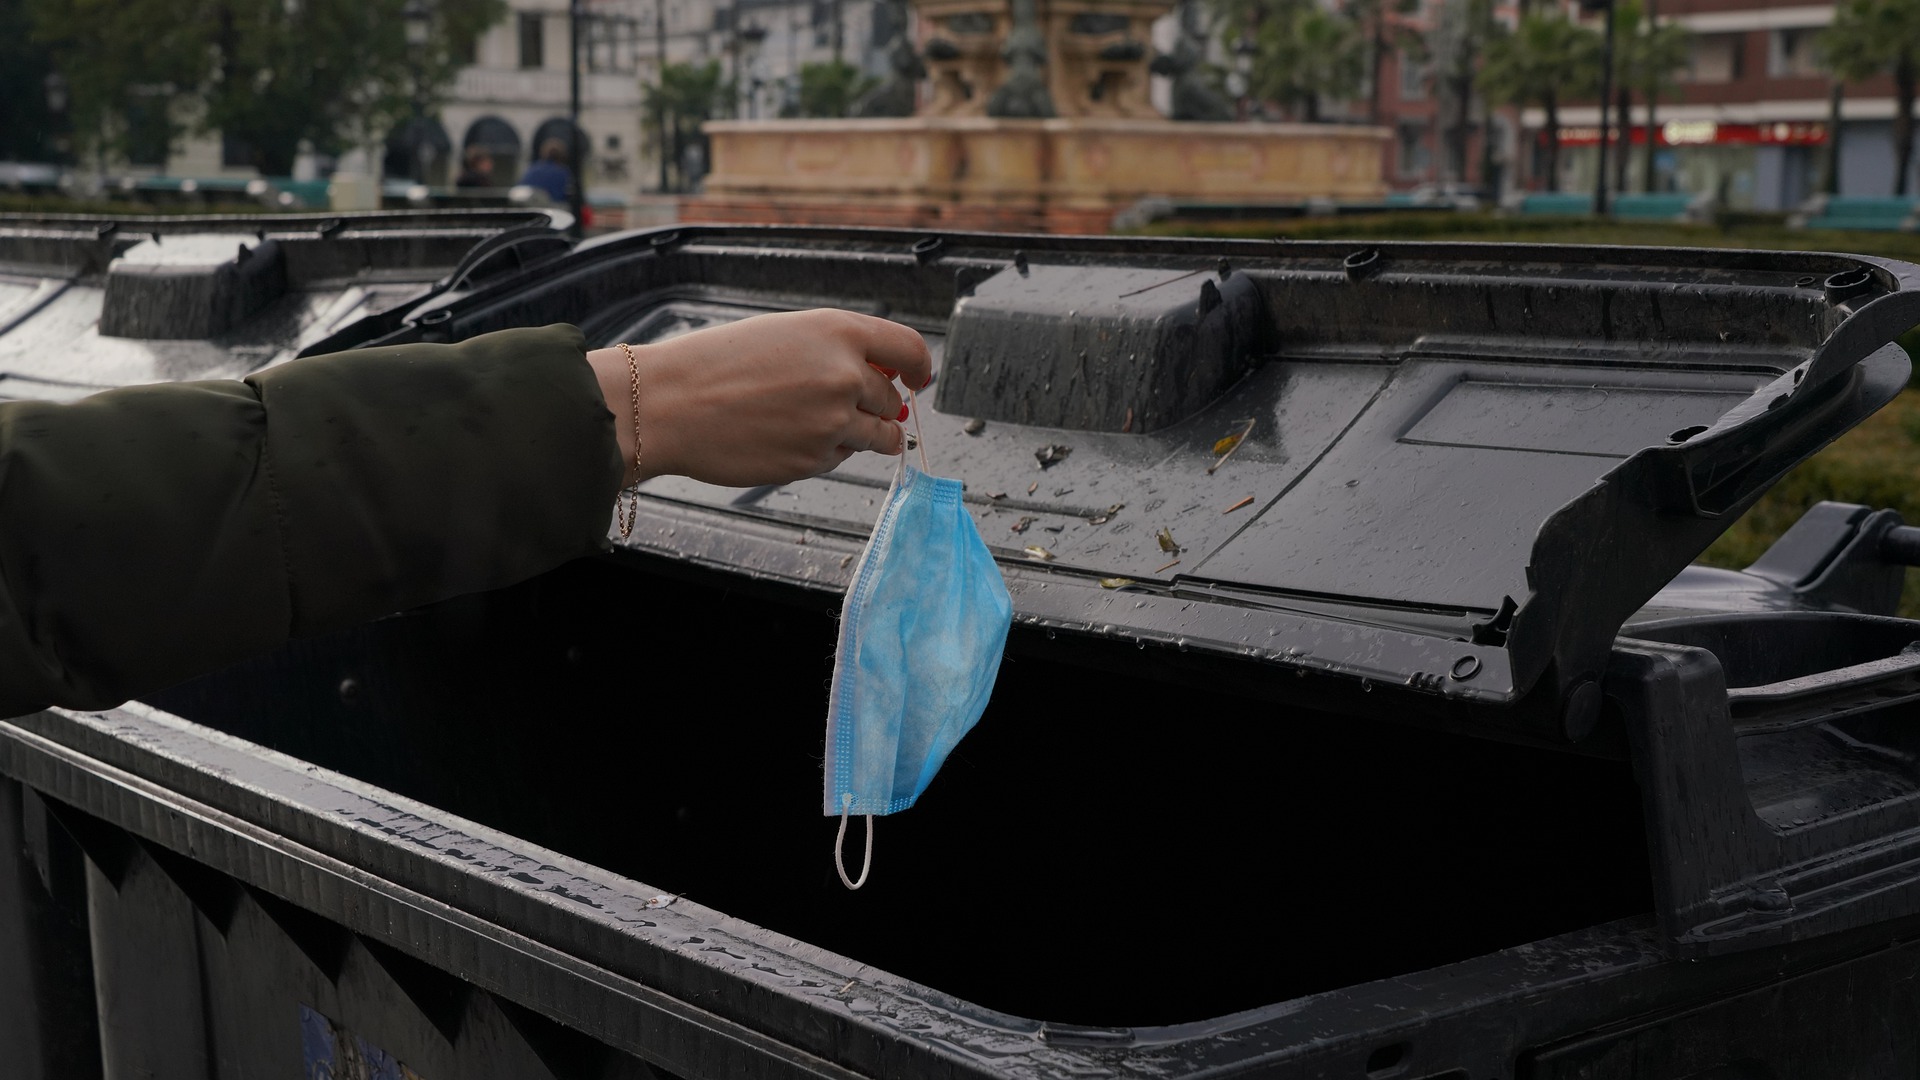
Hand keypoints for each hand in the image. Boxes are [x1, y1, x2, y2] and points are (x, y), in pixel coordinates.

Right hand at [587, 309, 931, 487]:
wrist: (669, 405)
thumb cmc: (715, 364)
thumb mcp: (784, 334)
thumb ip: (834, 350)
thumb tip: (879, 375)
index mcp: (838, 332)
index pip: (910, 349)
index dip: (920, 367)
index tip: (919, 378)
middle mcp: (844, 376)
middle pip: (892, 398)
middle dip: (878, 404)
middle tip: (842, 404)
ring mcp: (832, 423)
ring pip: (879, 436)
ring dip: (864, 434)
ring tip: (822, 426)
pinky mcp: (814, 461)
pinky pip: (841, 458)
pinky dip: (826, 452)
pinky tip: (788, 438)